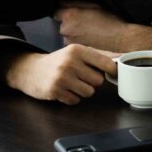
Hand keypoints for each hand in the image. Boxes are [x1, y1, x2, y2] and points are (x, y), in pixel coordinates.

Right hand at [3, 44, 119, 104]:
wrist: (29, 70)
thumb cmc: (59, 61)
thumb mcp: (76, 53)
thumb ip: (98, 56)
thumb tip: (122, 59)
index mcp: (78, 50)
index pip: (106, 63)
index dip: (112, 71)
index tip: (113, 74)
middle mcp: (70, 62)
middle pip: (98, 81)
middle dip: (92, 82)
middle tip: (80, 78)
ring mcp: (61, 77)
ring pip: (89, 92)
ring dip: (82, 91)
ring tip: (71, 84)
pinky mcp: (54, 90)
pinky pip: (75, 101)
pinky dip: (71, 98)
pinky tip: (63, 90)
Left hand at [55, 2, 151, 52]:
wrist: (120, 39)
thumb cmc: (110, 22)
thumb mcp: (94, 5)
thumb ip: (75, 3)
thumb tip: (62, 2)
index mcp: (69, 15)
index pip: (56, 11)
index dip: (65, 11)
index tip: (74, 13)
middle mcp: (65, 29)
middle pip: (62, 23)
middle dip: (71, 22)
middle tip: (85, 22)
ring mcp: (69, 40)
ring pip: (67, 33)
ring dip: (74, 31)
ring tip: (90, 31)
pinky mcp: (75, 48)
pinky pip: (72, 41)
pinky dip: (79, 39)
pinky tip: (90, 38)